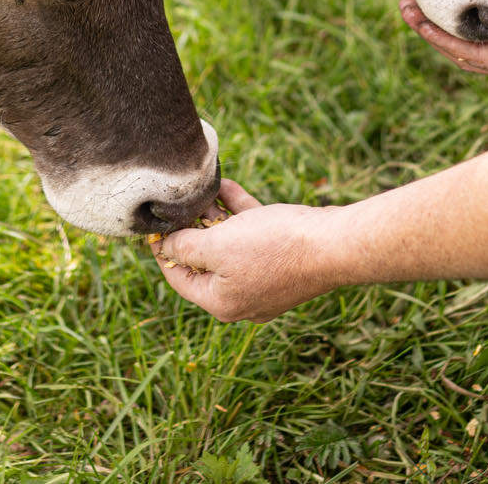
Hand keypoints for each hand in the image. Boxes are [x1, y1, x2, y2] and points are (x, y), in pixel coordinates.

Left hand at [152, 180, 341, 321]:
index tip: (155, 225)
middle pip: (205, 262)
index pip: (179, 279)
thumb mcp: (217, 246)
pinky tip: (226, 185)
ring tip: (200, 190)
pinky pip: (252, 235)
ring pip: (230, 246)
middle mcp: (242, 297)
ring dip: (214, 216)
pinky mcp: (283, 259)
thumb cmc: (273, 247)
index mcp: (221, 302)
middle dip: (192, 229)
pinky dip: (238, 213)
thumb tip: (165, 248)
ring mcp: (264, 279)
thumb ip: (185, 248)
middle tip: (178, 203)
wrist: (333, 244)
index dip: (163, 250)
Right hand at [401, 0, 487, 80]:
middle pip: (464, 43)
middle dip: (430, 24)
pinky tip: (428, 26)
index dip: (448, 12)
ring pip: (465, 53)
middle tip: (404, 4)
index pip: (478, 27)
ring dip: (432, 34)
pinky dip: (450, 41)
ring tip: (406, 12)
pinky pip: (479, 56)